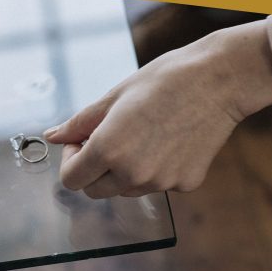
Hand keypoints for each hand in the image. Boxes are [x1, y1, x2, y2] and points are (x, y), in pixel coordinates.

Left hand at [44, 20, 271, 198]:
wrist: (219, 80)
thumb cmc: (165, 80)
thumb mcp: (114, 96)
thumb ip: (79, 123)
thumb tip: (53, 136)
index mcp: (109, 149)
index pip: (72, 180)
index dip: (71, 160)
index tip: (82, 142)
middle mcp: (133, 173)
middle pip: (96, 190)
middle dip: (94, 168)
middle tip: (108, 138)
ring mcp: (161, 182)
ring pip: (126, 189)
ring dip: (124, 170)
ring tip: (142, 135)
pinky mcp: (185, 184)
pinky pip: (158, 184)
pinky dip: (156, 169)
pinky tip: (169, 139)